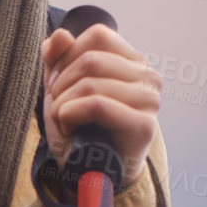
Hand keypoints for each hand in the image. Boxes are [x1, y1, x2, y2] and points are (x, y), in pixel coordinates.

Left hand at [40, 22, 160, 188]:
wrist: (89, 171)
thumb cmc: (79, 127)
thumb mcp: (61, 86)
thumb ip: (58, 57)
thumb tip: (60, 35)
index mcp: (133, 61)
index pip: (98, 35)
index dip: (68, 55)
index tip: (56, 82)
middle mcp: (148, 76)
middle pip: (91, 59)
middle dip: (61, 83)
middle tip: (57, 106)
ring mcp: (150, 100)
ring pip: (91, 83)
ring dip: (63, 104)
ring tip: (64, 120)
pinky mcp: (144, 125)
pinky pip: (97, 105)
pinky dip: (71, 115)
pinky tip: (70, 128)